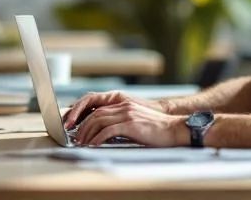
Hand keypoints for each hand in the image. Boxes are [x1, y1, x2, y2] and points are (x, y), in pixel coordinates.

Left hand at [75, 100, 189, 146]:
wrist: (174, 129)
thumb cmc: (157, 130)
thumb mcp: (137, 122)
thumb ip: (122, 123)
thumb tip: (106, 134)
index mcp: (125, 104)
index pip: (99, 109)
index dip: (86, 118)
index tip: (78, 129)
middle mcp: (124, 106)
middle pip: (95, 114)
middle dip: (82, 126)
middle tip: (76, 138)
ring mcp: (127, 114)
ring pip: (98, 121)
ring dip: (87, 133)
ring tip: (81, 143)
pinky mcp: (130, 124)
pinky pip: (107, 131)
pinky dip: (97, 139)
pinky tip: (93, 146)